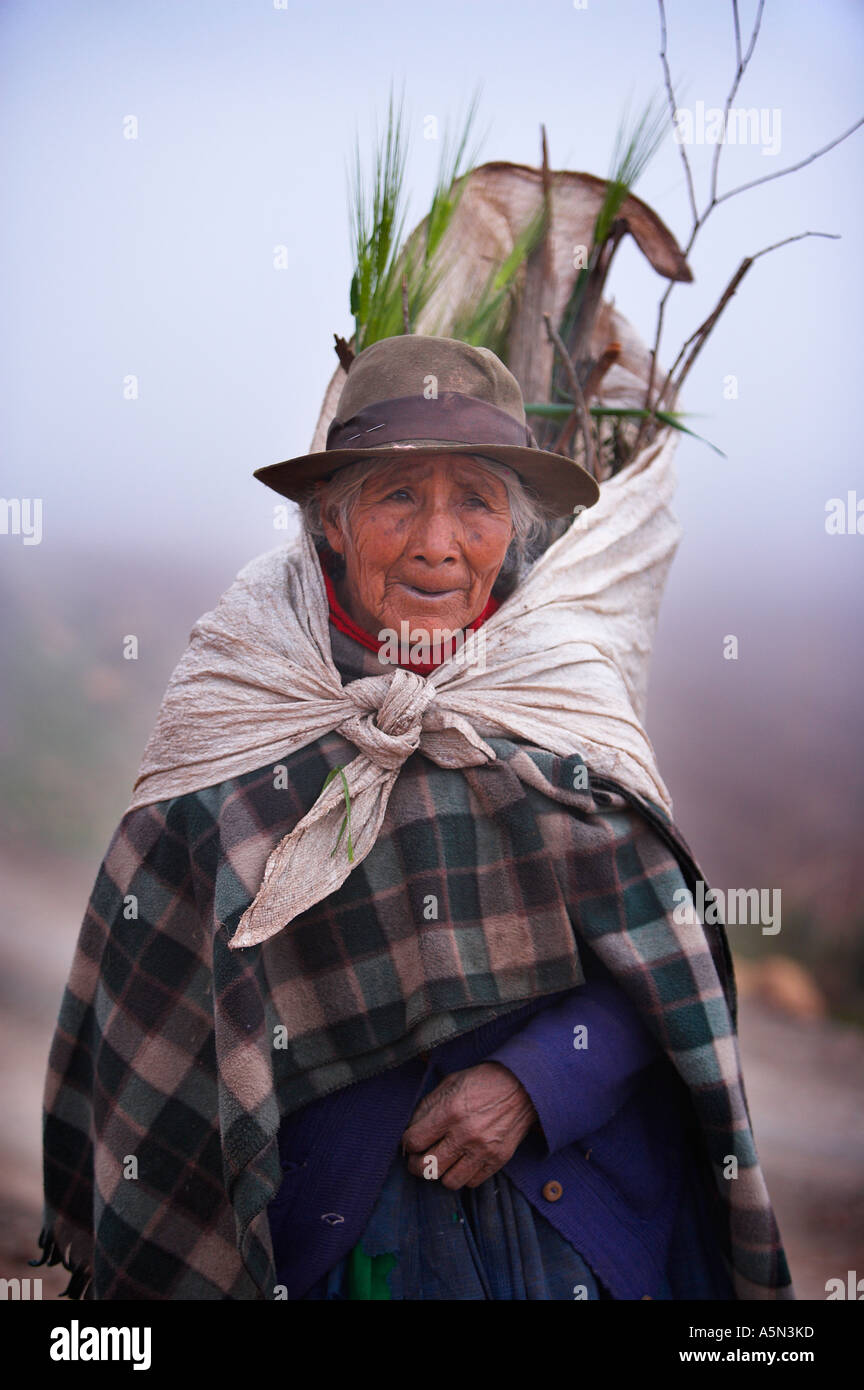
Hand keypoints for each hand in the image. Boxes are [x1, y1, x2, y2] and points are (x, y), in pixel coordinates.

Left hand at [400, 1061, 537, 1190]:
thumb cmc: (482, 1082)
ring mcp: (483, 1150)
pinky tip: (463, 1160)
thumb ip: (428, 1107)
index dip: (407, 1143)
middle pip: (427, 1167)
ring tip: (443, 1161)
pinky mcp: (498, 1160)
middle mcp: (465, 1134)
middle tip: (418, 1159)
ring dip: (442, 1173)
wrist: (522, 1086)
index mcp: (450, 1111)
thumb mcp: (450, 1083)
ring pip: (448, 1182)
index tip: (411, 1142)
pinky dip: (463, 1175)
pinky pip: (471, 1182)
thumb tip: (410, 1130)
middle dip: (416, 1165)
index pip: (414, 1141)